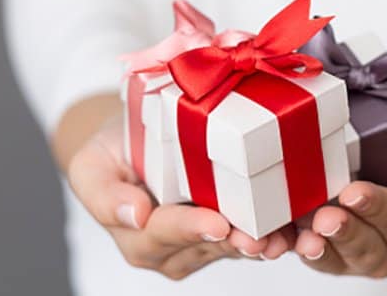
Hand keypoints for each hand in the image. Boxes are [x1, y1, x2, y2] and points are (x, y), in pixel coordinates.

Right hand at [67, 119, 293, 279]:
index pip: (165, 234)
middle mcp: (172, 248)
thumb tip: (136, 215)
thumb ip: (105, 195)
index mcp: (139, 235)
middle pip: (207, 246)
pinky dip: (274, 229)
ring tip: (285, 237)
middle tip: (262, 237)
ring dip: (262, 243)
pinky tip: (295, 225)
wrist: (133, 138)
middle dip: (236, 242)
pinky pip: (250, 230)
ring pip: (234, 245)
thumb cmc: (111, 151)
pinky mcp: (228, 227)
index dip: (191, 230)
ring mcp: (203, 241)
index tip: (217, 223)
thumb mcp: (91, 167)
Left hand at [293, 136, 386, 277]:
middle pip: (362, 246)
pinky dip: (283, 247)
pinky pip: (298, 250)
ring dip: (314, 250)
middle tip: (327, 218)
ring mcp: (344, 251)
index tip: (354, 193)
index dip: (375, 207)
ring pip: (330, 258)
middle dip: (344, 233)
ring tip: (303, 240)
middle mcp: (378, 247)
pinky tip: (270, 243)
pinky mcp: (313, 245)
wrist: (382, 150)